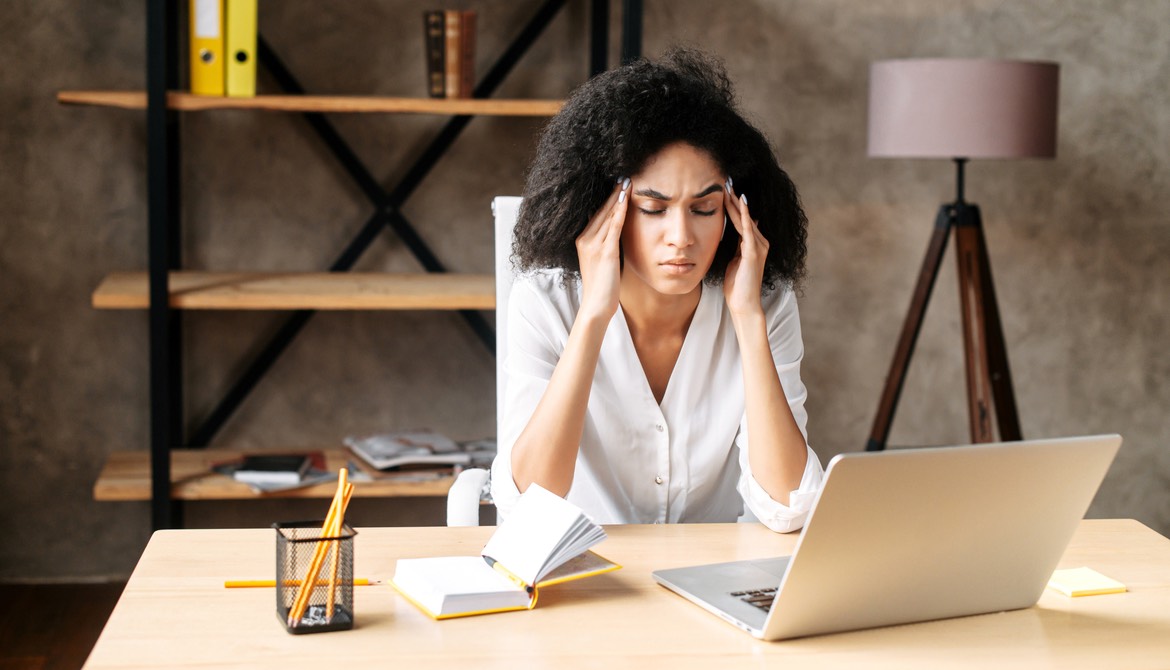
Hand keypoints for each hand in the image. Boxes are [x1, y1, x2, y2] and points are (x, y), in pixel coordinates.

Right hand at [575, 177, 629, 322]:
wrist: (596, 306)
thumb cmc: (602, 286)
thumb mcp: (601, 261)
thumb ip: (606, 246)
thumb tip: (616, 233)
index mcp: (582, 240)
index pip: (596, 213)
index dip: (607, 198)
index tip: (617, 184)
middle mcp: (585, 239)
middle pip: (601, 210)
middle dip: (612, 192)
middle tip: (623, 175)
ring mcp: (594, 245)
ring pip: (607, 214)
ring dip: (617, 196)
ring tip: (626, 181)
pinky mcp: (605, 252)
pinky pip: (613, 226)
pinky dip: (619, 211)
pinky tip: (626, 199)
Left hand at [723, 181, 767, 317]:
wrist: (744, 304)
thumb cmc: (737, 286)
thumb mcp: (735, 261)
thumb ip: (736, 247)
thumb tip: (734, 234)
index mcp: (753, 244)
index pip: (742, 220)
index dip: (734, 205)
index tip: (724, 190)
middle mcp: (760, 243)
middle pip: (745, 217)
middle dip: (735, 199)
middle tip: (727, 181)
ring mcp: (758, 247)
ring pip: (745, 220)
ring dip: (737, 204)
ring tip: (729, 188)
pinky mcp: (754, 253)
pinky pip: (748, 230)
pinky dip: (745, 216)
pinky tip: (740, 204)